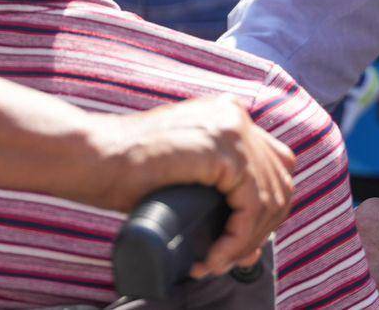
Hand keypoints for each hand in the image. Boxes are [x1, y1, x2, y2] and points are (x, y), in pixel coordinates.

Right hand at [84, 95, 295, 278]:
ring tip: (213, 262)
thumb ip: (220, 192)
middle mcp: (235, 115)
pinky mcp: (222, 150)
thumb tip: (254, 243)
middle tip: (225, 258)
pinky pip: (251, 205)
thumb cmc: (130, 171)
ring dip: (246, 240)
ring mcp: (232, 128)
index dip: (266, 211)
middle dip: (261, 229)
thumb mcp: (188, 175)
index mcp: (229, 115)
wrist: (97, 158)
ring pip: (270, 198)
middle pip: (281, 182)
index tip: (239, 244)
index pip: (275, 166)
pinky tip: (213, 256)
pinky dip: (237, 239)